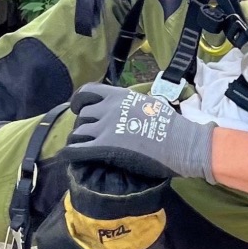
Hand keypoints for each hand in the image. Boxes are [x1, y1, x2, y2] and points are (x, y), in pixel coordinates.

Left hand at [65, 84, 214, 183]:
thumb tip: (128, 109)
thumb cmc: (172, 125)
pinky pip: (76, 149)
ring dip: (77, 140)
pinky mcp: (103, 148)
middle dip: (82, 124)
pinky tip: (67, 157)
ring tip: (81, 147)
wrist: (180, 143)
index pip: (88, 91)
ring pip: (77, 132)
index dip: (79, 101)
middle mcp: (108, 109)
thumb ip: (131, 105)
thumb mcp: (148, 104)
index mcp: (119, 96)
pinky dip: (68, 153)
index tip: (79, 108)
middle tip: (87, 134)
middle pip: (82, 114)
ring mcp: (104, 128)